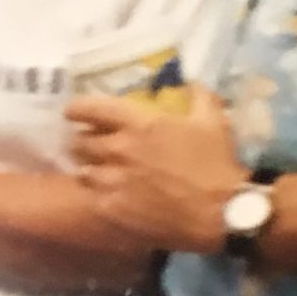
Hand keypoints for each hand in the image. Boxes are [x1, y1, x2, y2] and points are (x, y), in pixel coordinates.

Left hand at [66, 93, 241, 256]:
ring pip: (83, 170)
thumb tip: (194, 81)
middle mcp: (118, 148)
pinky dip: (99, 194)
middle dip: (86, 141)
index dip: (77, 109)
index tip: (76, 113)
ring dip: (91, 168)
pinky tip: (112, 196)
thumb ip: (200, 97)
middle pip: (80, 140)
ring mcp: (112, 180)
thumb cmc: (217, 165)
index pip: (87, 108)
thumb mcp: (214, 123)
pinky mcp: (112, 208)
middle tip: (95, 145)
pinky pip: (93, 196)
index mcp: (138, 123)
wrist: (220, 213)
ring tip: (102, 172)